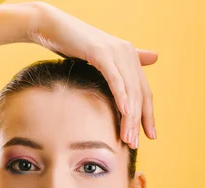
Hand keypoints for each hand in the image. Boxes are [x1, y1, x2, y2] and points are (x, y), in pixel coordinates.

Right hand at [28, 2, 157, 148]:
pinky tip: (125, 112)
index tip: (150, 135)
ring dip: (130, 117)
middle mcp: (127, 52)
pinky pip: (115, 79)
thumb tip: (153, 58)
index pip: (144, 91)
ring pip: (129, 90)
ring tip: (128, 137)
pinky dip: (122, 96)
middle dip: (139, 121)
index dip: (148, 115)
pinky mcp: (102, 52)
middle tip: (135, 143)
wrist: (51, 26)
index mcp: (130, 56)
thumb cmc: (73, 44)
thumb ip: (122, 65)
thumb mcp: (101, 58)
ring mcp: (116, 52)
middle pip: (140, 94)